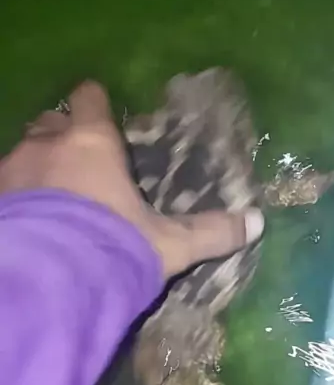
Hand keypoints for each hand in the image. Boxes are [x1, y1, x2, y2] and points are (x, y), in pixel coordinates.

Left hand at [0, 80, 264, 277]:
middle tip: (81, 168)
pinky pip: (6, 187)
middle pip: (51, 122)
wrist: (50, 285)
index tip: (104, 117)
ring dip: (37, 170)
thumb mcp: (169, 246)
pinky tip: (31, 225)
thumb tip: (258, 223)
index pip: (90, 98)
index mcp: (92, 143)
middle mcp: (47, 145)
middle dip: (63, 137)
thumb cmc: (115, 250)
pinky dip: (17, 199)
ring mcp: (12, 171)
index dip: (97, 104)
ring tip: (53, 202)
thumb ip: (210, 233)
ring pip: (23, 154)